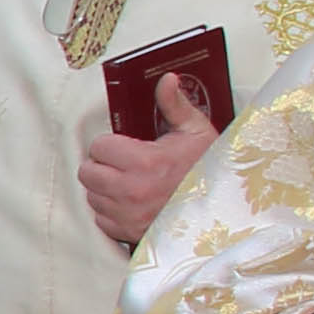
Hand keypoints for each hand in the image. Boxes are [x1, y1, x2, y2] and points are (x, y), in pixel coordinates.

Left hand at [76, 75, 217, 250]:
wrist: (226, 208)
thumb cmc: (210, 168)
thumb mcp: (196, 132)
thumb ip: (175, 105)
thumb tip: (167, 78)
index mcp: (146, 162)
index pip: (98, 147)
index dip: (110, 144)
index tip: (124, 147)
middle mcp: (133, 191)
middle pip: (87, 173)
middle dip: (101, 165)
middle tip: (121, 163)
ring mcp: (130, 216)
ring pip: (92, 196)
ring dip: (104, 189)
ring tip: (128, 183)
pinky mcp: (130, 234)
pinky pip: (101, 220)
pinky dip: (110, 212)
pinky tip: (130, 203)